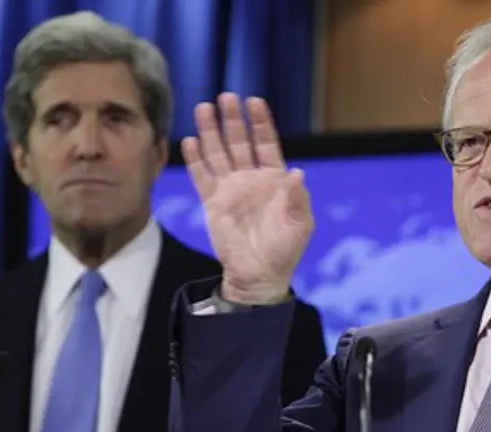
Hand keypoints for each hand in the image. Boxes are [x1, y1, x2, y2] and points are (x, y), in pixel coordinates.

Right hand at [182, 93, 313, 304]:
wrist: (260, 274)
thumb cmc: (285, 249)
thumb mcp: (300, 224)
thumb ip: (297, 199)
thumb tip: (297, 173)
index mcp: (274, 180)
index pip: (266, 144)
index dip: (260, 123)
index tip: (254, 101)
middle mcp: (251, 178)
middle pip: (240, 142)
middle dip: (233, 120)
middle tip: (226, 97)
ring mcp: (231, 189)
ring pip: (219, 154)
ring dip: (211, 132)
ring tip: (204, 108)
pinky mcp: (213, 203)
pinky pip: (202, 177)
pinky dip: (196, 160)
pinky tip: (189, 141)